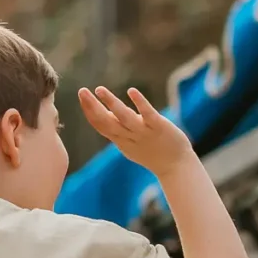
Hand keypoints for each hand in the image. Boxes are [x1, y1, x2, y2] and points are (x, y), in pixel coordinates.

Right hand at [78, 84, 193, 182]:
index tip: (81, 96)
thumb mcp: (130, 143)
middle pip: (107, 122)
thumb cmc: (152, 153)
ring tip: (99, 89)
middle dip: (93, 107)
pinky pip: (148, 114)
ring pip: (124, 118)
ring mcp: (144, 132)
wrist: (177, 167)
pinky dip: (139, 103)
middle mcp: (129, 137)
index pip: (101, 126)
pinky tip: (131, 91)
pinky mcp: (159, 127)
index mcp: (121, 140)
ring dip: (111, 103)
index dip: (89, 111)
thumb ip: (117, 129)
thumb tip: (104, 113)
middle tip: (82, 91)